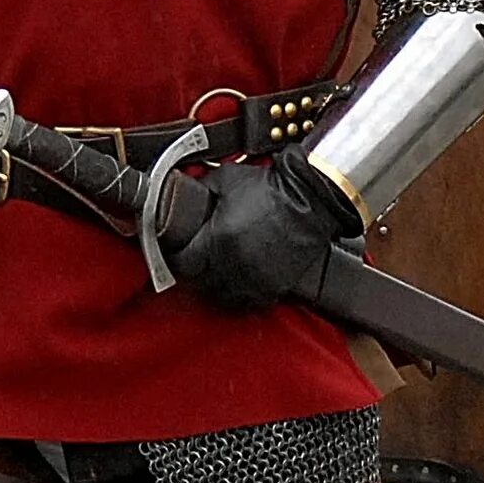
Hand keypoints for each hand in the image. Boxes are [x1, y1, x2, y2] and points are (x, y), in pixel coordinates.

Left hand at [173, 152, 357, 312]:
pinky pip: (248, 303)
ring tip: (212, 276)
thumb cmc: (269, 188)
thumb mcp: (226, 179)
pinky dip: (239, 297)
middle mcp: (233, 264)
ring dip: (213, 288)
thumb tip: (183, 193)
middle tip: (192, 263)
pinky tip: (236, 285)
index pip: (182, 263)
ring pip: (222, 298)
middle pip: (199, 284)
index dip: (175, 258)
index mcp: (218, 240)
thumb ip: (201, 188)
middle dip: (192, 273)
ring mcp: (254, 279)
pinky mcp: (273, 287)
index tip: (175, 253)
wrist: (309, 200)